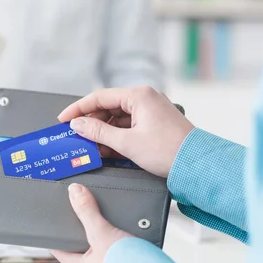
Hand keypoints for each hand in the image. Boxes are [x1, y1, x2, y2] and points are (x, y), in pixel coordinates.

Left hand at [51, 183, 130, 262]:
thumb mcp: (100, 233)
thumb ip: (86, 211)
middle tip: (81, 203)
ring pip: (101, 238)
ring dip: (103, 224)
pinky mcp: (127, 258)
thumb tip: (74, 192)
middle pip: (80, 239)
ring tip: (103, 209)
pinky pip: (118, 239)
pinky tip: (123, 220)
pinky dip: (119, 228)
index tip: (52, 214)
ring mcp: (110, 262)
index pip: (58, 245)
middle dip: (82, 221)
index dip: (54, 229)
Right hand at [58, 86, 193, 177]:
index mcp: (139, 96)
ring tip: (89, 146)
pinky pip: (127, 127)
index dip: (78, 109)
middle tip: (75, 135)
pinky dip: (115, 138)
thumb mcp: (126, 143)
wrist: (198, 166)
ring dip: (102, 133)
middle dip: (91, 123)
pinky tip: (104, 150)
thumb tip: (78, 125)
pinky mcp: (153, 125)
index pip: (99, 97)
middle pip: (107, 107)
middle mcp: (145, 99)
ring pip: (116, 119)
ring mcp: (150, 112)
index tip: (64, 119)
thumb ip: (98, 132)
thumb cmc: (170, 151)